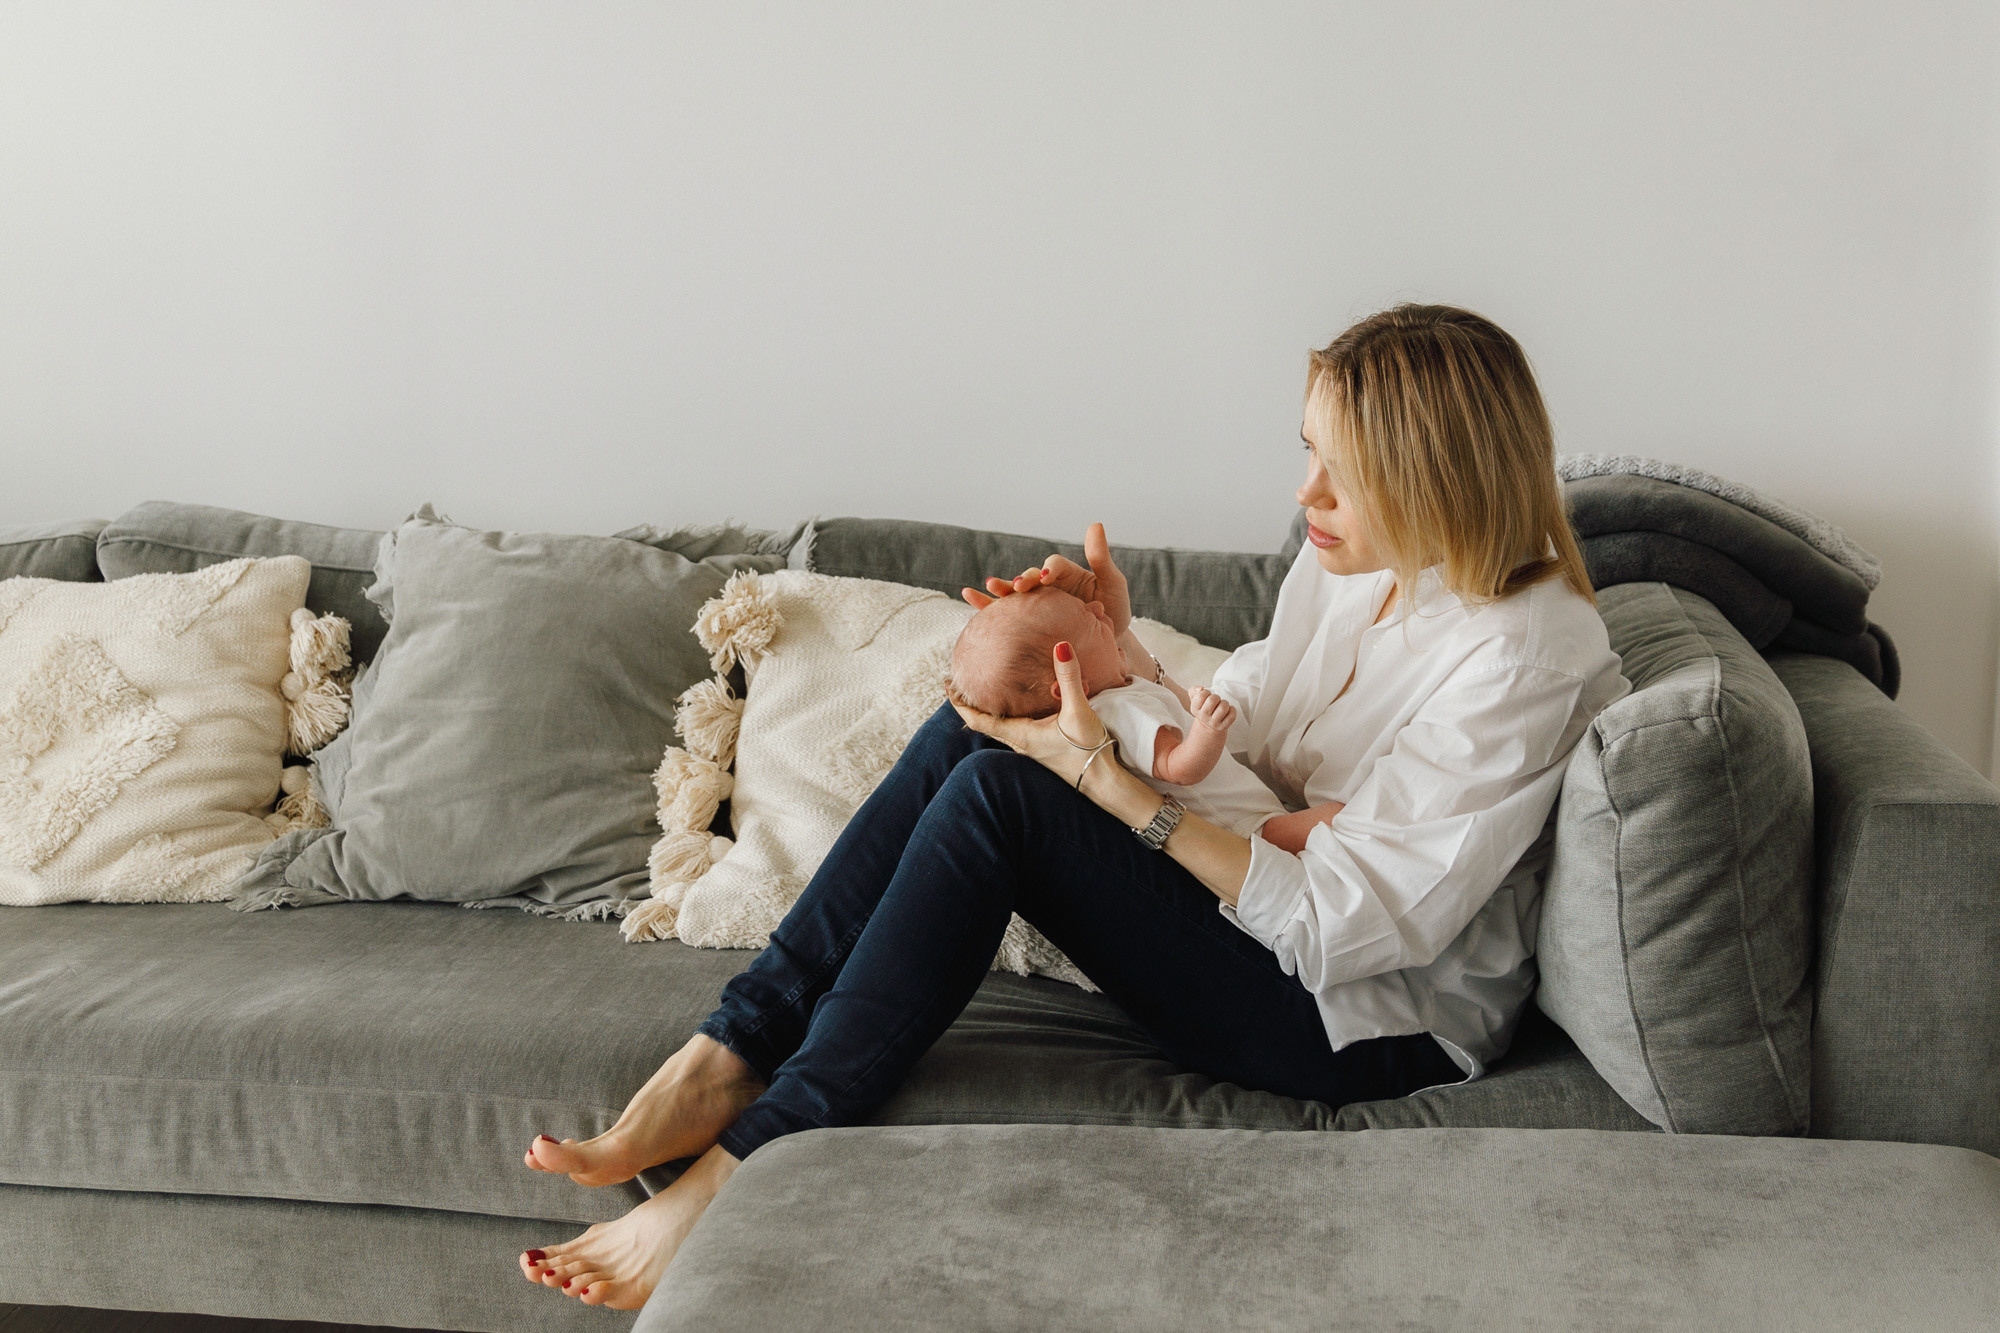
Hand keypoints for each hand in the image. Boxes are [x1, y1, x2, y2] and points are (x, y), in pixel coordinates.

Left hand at [952, 640, 1109, 784]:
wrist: (1103, 782)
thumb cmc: (1088, 751)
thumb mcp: (1078, 711)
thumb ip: (1068, 679)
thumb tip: (1060, 647)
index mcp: (1020, 735)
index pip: (978, 720)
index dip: (960, 703)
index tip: (948, 685)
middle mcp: (1020, 743)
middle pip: (983, 724)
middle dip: (968, 704)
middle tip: (960, 683)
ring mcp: (1030, 748)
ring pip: (998, 728)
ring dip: (986, 711)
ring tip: (982, 691)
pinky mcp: (1041, 748)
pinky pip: (1013, 730)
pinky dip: (1005, 716)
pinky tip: (1016, 706)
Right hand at [959, 522, 1132, 637]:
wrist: (1108, 644)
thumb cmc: (1114, 612)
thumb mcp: (1113, 585)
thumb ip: (1101, 559)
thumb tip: (1095, 524)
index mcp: (1067, 575)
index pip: (1055, 566)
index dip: (1050, 569)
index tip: (1047, 577)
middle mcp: (1048, 586)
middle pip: (1031, 577)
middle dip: (1023, 580)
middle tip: (1018, 585)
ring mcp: (1037, 603)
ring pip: (1016, 593)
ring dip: (1003, 589)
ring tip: (991, 586)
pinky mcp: (1027, 621)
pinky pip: (1005, 612)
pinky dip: (986, 604)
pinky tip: (969, 596)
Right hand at [1187, 687, 1235, 733]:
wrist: (1208, 723)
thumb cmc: (1203, 707)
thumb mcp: (1195, 698)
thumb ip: (1194, 690)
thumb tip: (1200, 688)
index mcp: (1195, 709)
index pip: (1200, 696)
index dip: (1206, 692)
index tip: (1208, 695)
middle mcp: (1203, 717)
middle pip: (1212, 701)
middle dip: (1216, 697)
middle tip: (1216, 700)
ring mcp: (1213, 723)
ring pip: (1222, 708)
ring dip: (1225, 703)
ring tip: (1222, 704)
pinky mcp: (1223, 726)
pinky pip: (1232, 715)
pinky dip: (1232, 710)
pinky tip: (1228, 709)